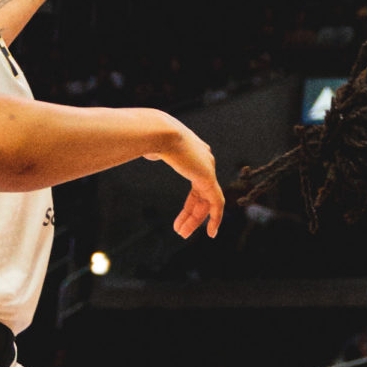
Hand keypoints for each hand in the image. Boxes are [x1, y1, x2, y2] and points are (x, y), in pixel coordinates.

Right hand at [154, 123, 223, 239]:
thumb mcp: (153, 144)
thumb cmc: (150, 135)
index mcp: (194, 153)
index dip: (190, 205)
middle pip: (201, 195)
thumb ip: (155, 150)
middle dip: (192, 215)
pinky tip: (211, 232)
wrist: (159, 131)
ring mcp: (208, 168)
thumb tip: (149, 152)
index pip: (197, 185)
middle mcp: (205, 160)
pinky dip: (215, 218)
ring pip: (207, 201)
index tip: (180, 219)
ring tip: (183, 235)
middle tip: (180, 232)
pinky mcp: (209, 177)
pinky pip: (217, 203)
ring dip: (196, 220)